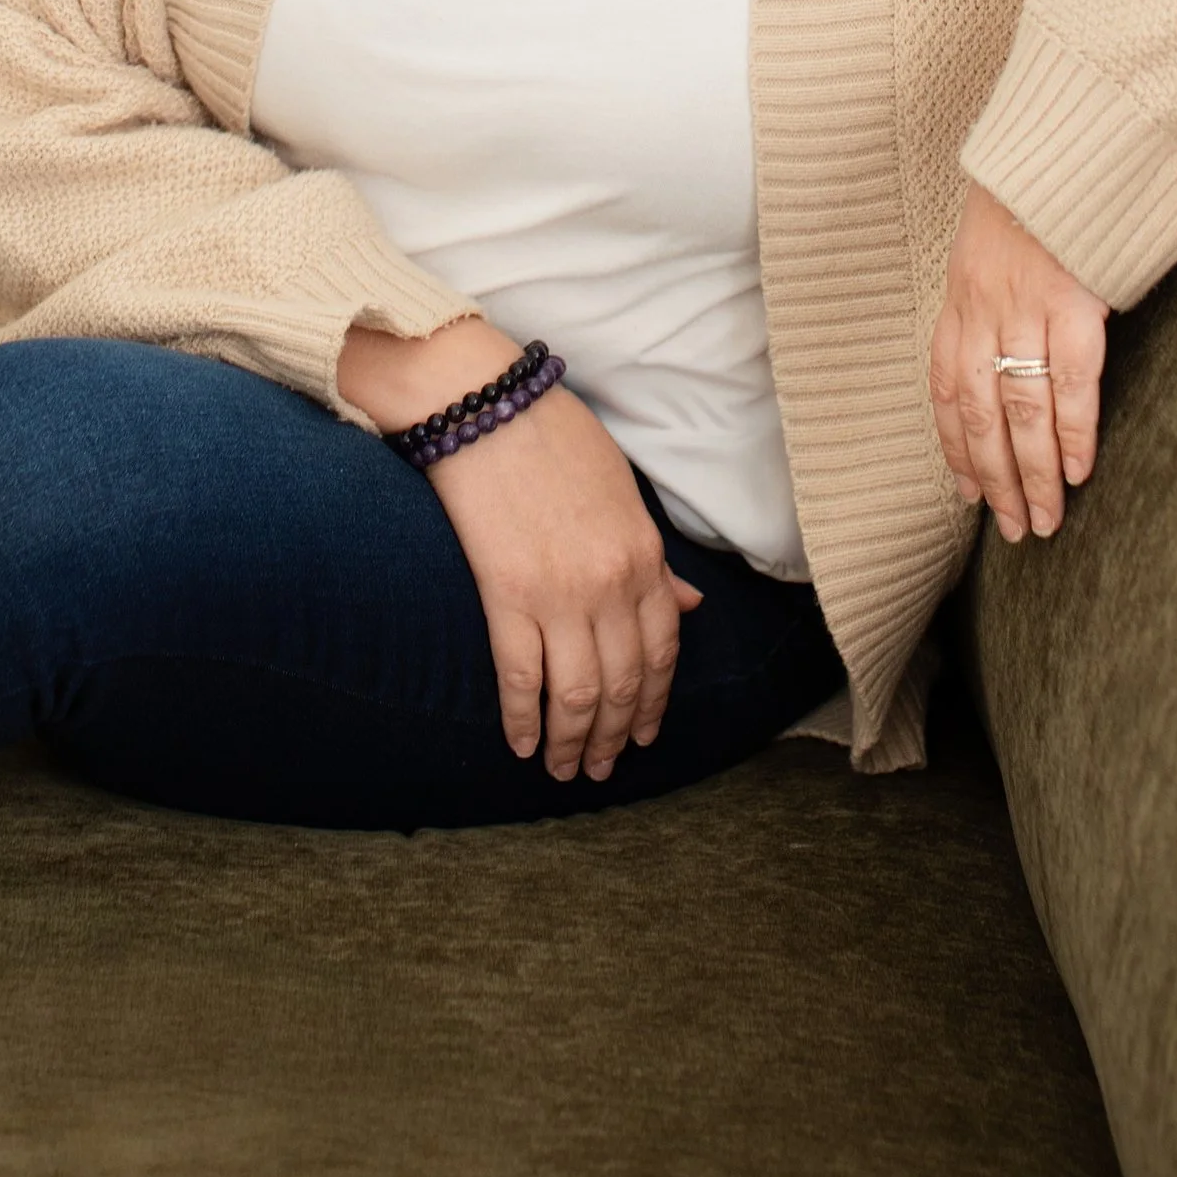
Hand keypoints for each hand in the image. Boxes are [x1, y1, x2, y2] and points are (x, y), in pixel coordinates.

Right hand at [338, 318, 701, 779]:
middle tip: (599, 768)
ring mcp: (559, 594)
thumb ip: (655, 557)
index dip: (653, 703)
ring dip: (572, 741)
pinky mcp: (506, 595)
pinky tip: (521, 745)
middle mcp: (610, 584)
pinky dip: (523, 719)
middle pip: (621, 683)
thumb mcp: (623, 491)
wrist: (487, 405)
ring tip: (563, 770)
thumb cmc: (555, 437)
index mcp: (643, 556)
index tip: (641, 734)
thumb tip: (689, 606)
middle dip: (612, 735)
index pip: (662, 652)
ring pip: (575, 694)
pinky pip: (520, 676)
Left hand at [928, 182, 1108, 542]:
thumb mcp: (987, 246)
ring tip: (1048, 519)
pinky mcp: (1073, 302)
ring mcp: (1026, 309)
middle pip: (981, 417)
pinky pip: (1070, 383)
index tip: (968, 494)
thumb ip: (988, 299)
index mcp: (959, 300)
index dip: (955, 449)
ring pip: (1021, 412)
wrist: (1062, 141)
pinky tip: (1077, 470)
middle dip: (995, 481)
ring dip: (1033, 476)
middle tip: (1016, 529)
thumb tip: (1001, 350)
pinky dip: (1072, 433)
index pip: (946, 392)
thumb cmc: (1029, 198)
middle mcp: (982, 312)